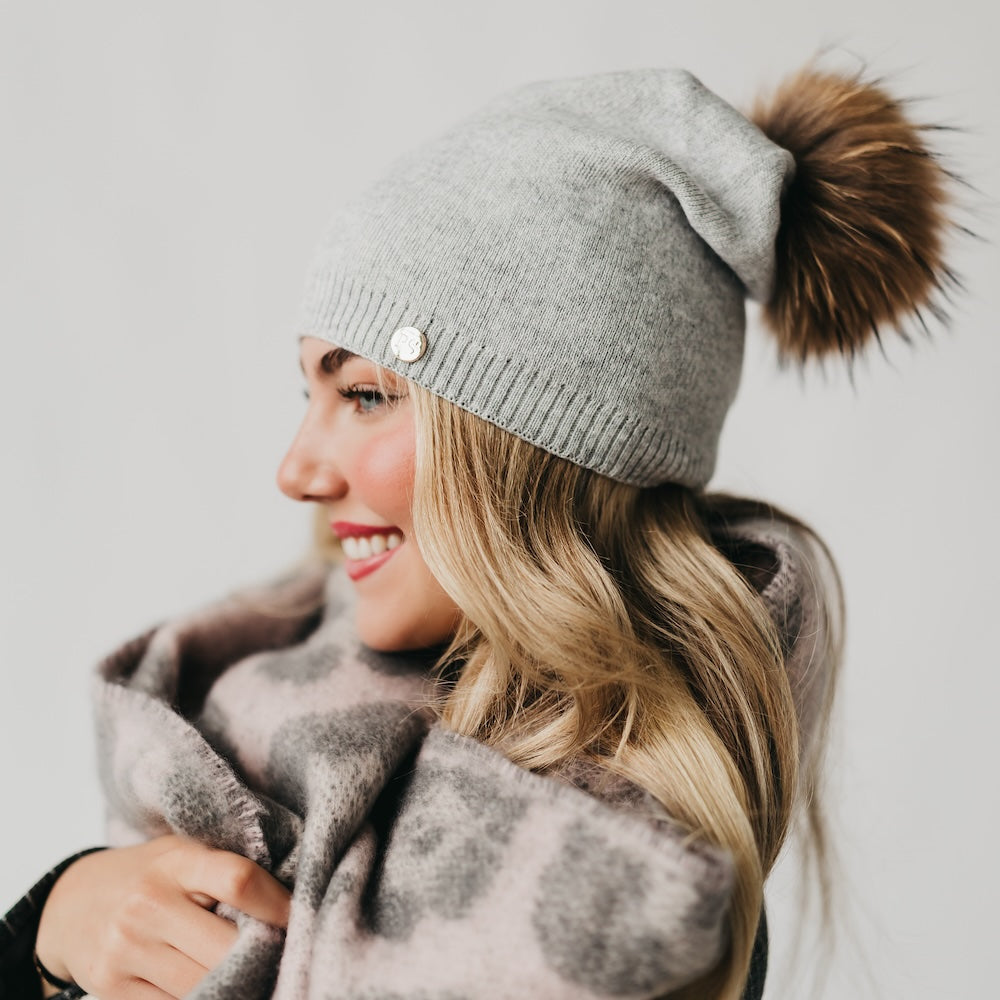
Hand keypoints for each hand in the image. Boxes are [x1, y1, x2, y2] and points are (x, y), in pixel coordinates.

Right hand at [35, 834, 289, 999]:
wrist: (72, 903)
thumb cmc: (151, 873)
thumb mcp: (185, 852)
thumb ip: (227, 867)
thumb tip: (294, 892)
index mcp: (177, 861)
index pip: (237, 880)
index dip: (278, 904)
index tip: (300, 917)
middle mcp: (149, 904)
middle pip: (225, 945)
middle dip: (262, 955)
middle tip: (284, 954)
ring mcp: (127, 949)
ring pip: (203, 983)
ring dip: (238, 984)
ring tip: (257, 974)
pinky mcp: (111, 989)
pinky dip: (205, 998)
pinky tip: (220, 988)